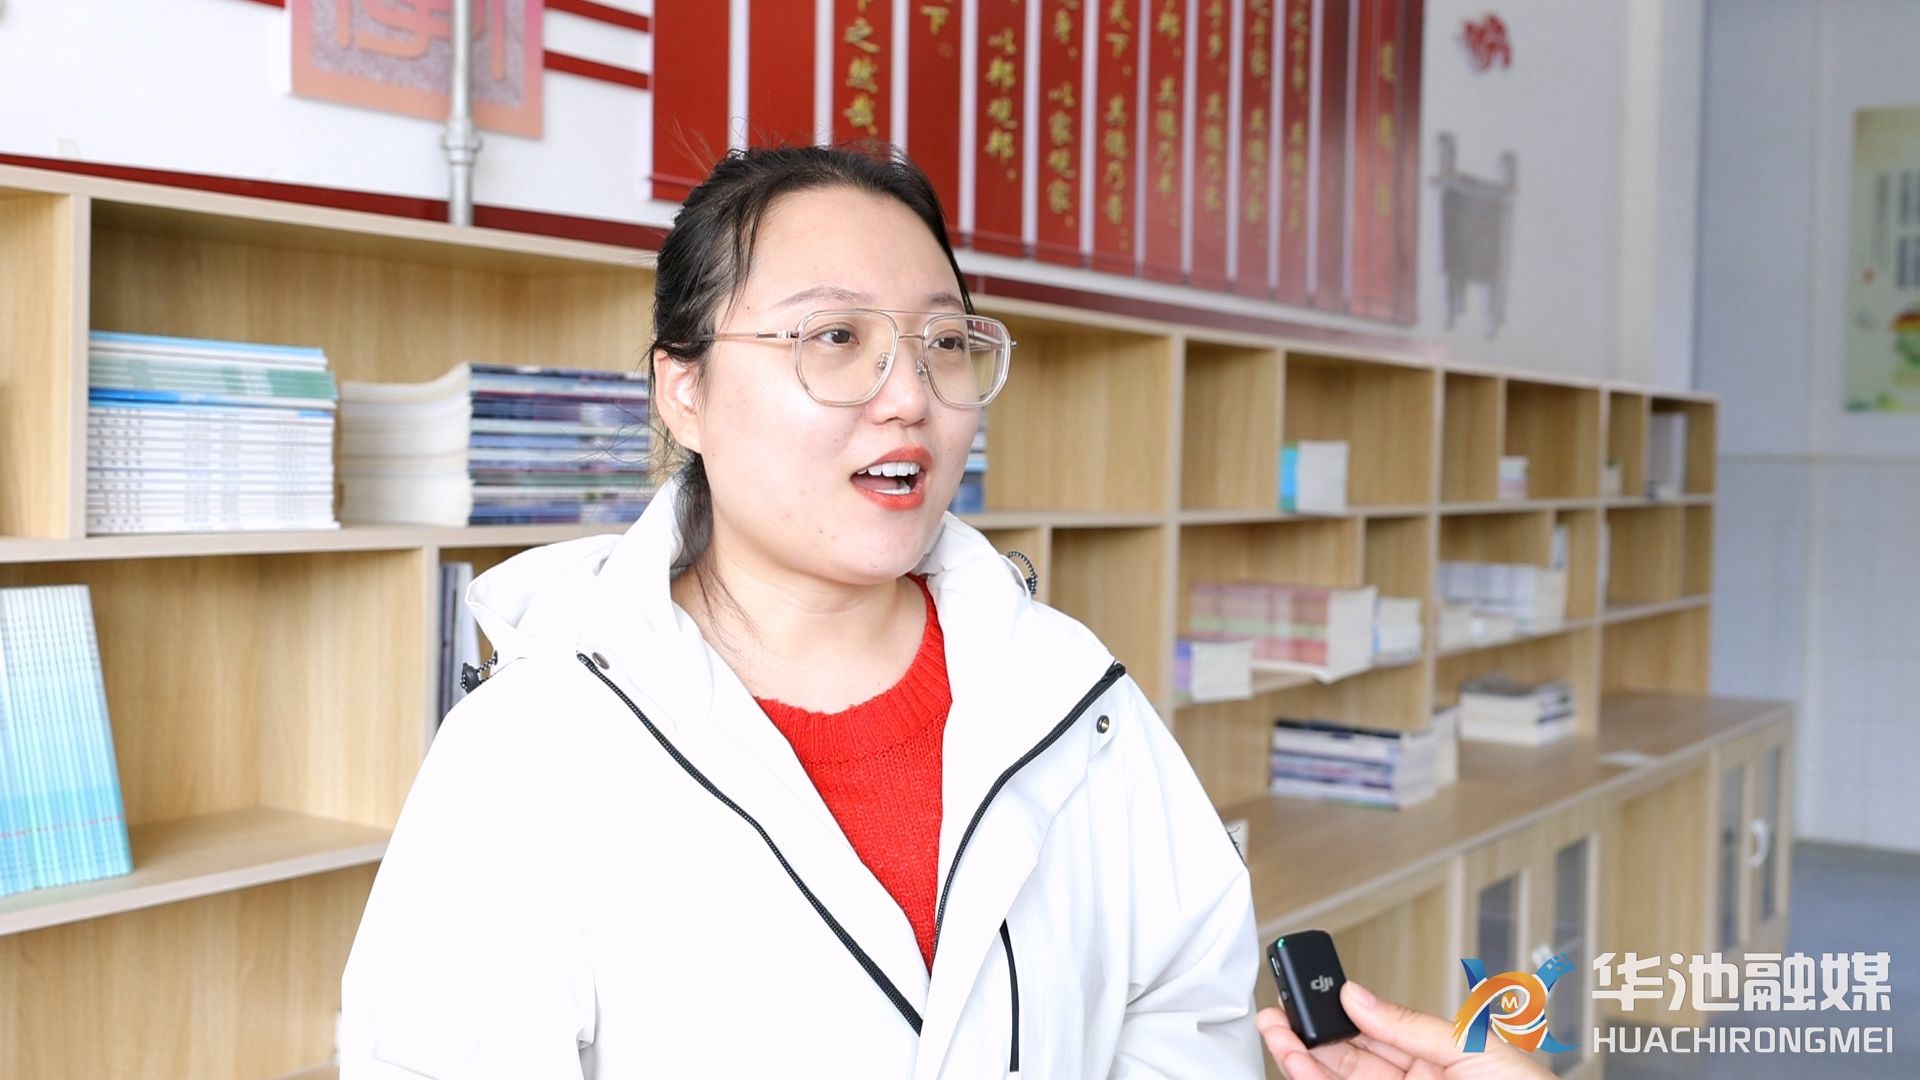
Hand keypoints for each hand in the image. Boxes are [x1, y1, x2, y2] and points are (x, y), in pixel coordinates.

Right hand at [1256, 981, 1554, 1078]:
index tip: (1309, 993)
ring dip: (1303, 1060)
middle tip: (1277, 1013)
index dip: (1339, 1012)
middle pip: (1349, 1058)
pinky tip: (1300, 1066)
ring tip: (1276, 1035)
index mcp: (1441, 1058)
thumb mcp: (1474, 1047)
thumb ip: (1410, 1023)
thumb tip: (1358, 995)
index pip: (1376, 1031)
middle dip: (1309, 1034)